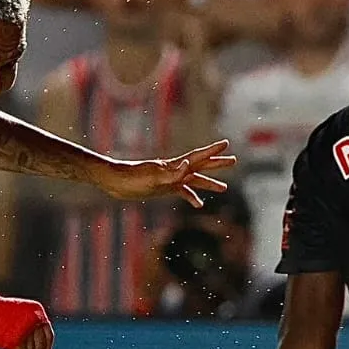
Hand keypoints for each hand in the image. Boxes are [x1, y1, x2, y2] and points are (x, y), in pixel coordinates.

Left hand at [101, 141, 236, 206]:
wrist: (114, 181)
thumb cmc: (131, 177)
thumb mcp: (152, 177)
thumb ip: (171, 173)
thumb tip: (188, 166)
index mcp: (173, 165)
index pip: (197, 156)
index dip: (212, 150)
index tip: (226, 143)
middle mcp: (174, 170)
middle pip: (201, 166)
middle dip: (217, 164)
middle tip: (234, 160)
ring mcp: (170, 179)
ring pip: (194, 181)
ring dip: (209, 183)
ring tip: (224, 188)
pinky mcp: (164, 188)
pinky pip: (182, 193)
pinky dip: (191, 197)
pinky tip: (199, 205)